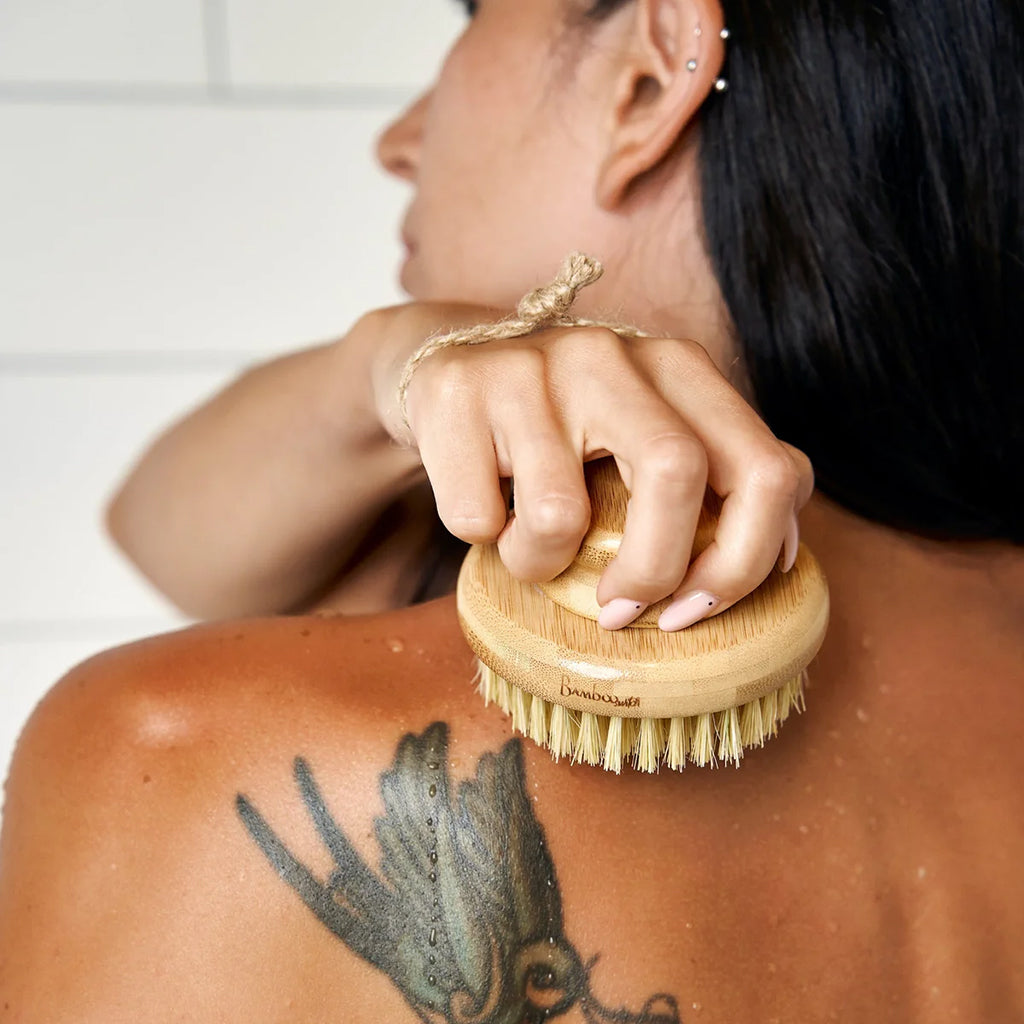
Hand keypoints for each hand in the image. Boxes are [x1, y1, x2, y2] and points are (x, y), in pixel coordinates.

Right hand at [367, 305, 813, 631]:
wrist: (450, 373)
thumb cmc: (564, 428)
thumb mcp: (649, 434)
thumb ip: (719, 479)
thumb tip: (780, 555)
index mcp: (679, 367)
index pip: (765, 469)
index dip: (745, 562)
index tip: (694, 609)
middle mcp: (612, 353)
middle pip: (676, 473)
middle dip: (653, 569)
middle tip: (619, 611)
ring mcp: (531, 366)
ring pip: (558, 514)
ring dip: (539, 563)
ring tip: (526, 544)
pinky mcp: (458, 391)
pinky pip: (477, 518)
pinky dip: (482, 538)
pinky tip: (481, 505)